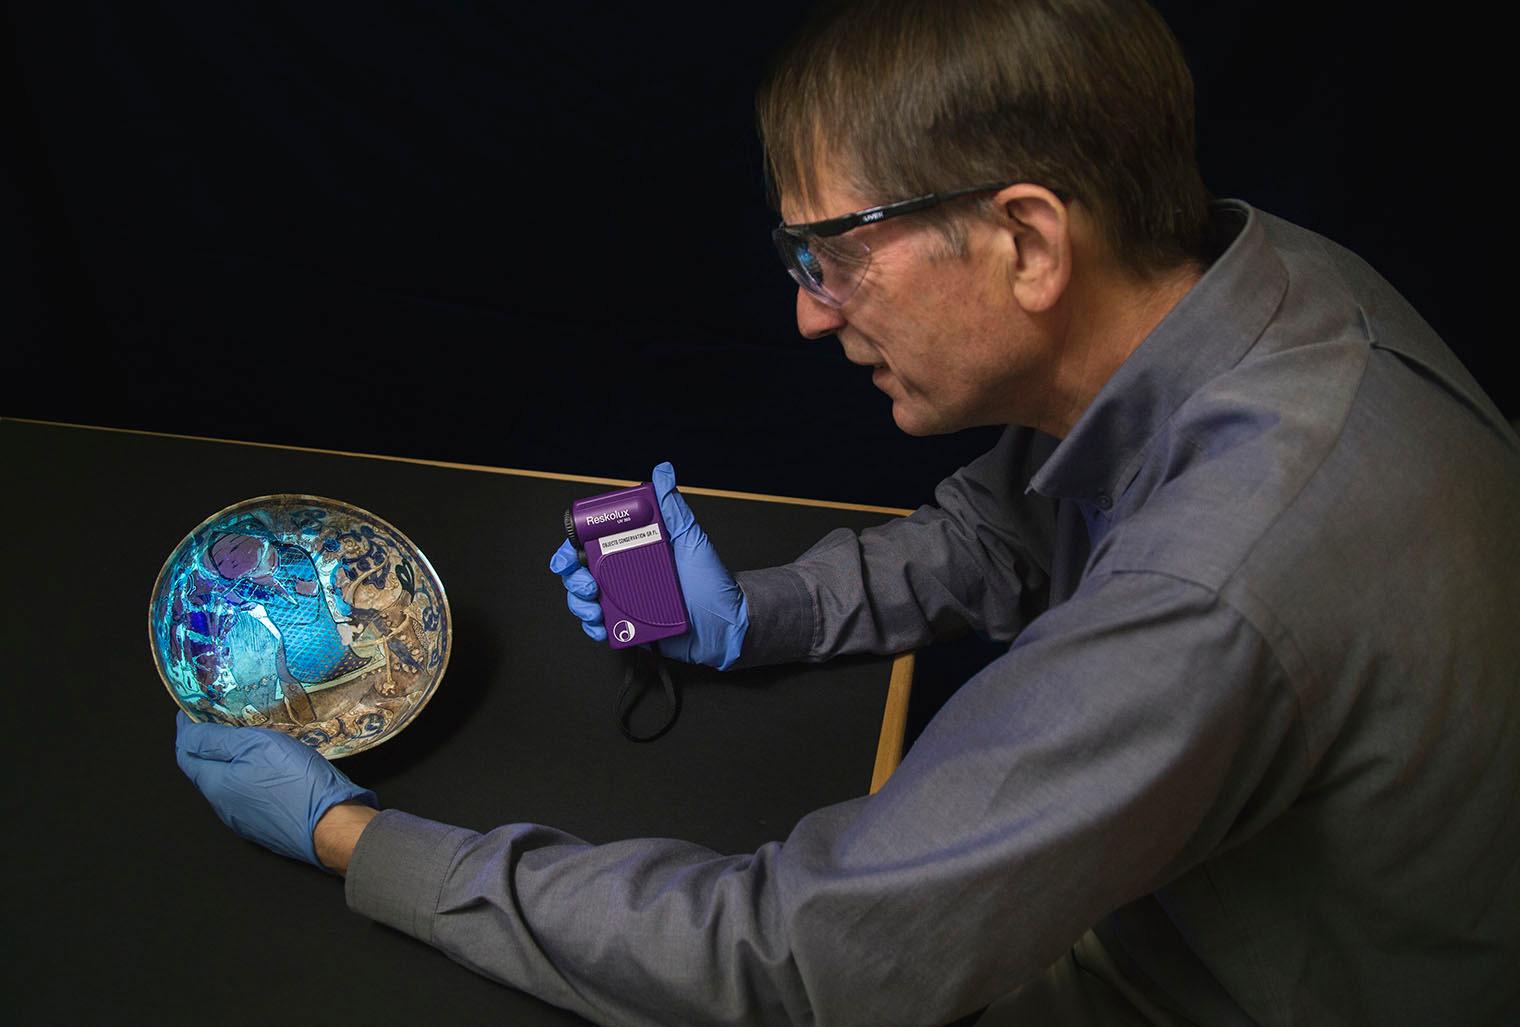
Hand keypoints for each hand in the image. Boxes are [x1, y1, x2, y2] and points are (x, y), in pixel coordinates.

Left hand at [174, 711, 377, 869]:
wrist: (333, 826)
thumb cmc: (296, 782)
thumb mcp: (256, 745)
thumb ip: (217, 739)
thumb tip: (187, 732)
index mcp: (215, 784)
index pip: (185, 752)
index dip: (186, 728)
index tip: (192, 707)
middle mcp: (222, 805)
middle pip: (204, 769)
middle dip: (207, 743)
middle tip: (220, 717)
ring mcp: (244, 819)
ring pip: (226, 783)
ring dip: (229, 760)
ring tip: (245, 736)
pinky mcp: (265, 825)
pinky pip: (246, 795)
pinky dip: (247, 775)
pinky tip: (266, 765)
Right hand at [549, 461, 748, 669]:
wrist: (728, 624)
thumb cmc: (711, 580)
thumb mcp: (691, 539)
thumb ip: (673, 508)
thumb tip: (663, 470)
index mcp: (633, 551)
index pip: (591, 545)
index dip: (571, 548)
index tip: (569, 553)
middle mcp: (624, 575)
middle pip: (580, 573)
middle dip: (573, 579)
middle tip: (588, 585)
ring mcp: (625, 603)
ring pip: (585, 602)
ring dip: (579, 605)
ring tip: (595, 610)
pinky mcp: (630, 629)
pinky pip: (602, 628)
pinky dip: (594, 629)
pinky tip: (602, 627)